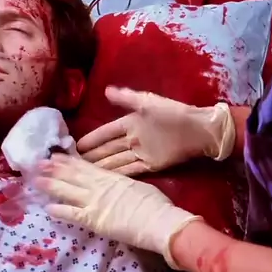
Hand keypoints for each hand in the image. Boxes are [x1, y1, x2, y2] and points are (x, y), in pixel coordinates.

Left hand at [34, 154, 200, 266]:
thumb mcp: (139, 186)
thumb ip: (124, 184)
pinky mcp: (93, 219)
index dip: (70, 161)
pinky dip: (59, 210)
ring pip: (68, 190)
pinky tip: (47, 207)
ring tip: (36, 179)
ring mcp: (94, 202)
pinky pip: (72, 214)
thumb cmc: (156, 204)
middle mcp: (100, 186)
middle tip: (38, 162)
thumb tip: (119, 186)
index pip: (86, 167)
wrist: (159, 221)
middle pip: (73, 175)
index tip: (57, 155)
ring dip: (51, 184)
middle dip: (55, 168)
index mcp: (112, 177)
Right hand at [77, 87, 235, 175]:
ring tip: (83, 175)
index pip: (106, 132)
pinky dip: (118, 175)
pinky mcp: (151, 165)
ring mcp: (141, 153)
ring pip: (116, 161)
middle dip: (91, 156)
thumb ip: (127, 99)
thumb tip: (106, 90)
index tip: (75, 146)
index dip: (92, 138)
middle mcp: (133, 139)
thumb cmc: (174, 113)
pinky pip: (130, 170)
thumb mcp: (149, 103)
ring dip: (101, 168)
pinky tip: (105, 181)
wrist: (199, 130)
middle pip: (108, 149)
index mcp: (131, 122)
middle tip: (72, 165)